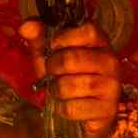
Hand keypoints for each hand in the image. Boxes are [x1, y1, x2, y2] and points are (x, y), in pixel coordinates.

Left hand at [20, 21, 122, 137]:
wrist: (88, 110)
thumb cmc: (69, 76)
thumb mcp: (52, 54)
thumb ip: (39, 38)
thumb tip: (25, 26)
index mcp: (100, 42)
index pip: (88, 31)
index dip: (64, 37)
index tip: (53, 46)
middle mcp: (110, 61)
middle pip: (70, 59)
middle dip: (52, 68)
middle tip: (53, 73)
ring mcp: (111, 85)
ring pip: (68, 86)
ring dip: (55, 90)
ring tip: (60, 89)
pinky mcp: (107, 108)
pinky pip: (71, 108)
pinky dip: (61, 108)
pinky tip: (67, 104)